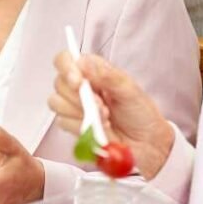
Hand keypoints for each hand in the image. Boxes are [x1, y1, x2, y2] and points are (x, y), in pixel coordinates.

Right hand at [49, 52, 174, 178]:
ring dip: (80, 112)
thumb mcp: (129, 90)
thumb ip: (107, 76)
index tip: (78, 82)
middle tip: (101, 105)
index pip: (66, 60)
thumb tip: (85, 63)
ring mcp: (76, 106)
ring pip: (57, 103)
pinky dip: (81, 126)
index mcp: (94, 71)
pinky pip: (64, 122)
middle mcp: (81, 86)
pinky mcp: (74, 125)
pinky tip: (98, 128)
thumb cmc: (141, 113)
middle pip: (59, 83)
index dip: (66, 68)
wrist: (146, 143)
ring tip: (104, 117)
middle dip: (78, 96)